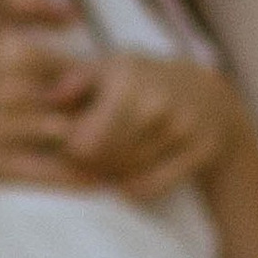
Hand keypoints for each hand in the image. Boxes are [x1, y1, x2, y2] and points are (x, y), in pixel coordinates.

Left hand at [56, 56, 257, 201]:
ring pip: (126, 176)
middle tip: (84, 161)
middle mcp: (156, 104)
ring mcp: (181, 129)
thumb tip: (49, 99)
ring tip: (104, 165)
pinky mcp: (199, 151)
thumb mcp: (109, 67)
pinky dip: (132, 190)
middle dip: (88, 165)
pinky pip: (151, 188)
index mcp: (128, 81)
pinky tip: (125, 179)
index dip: (70, 149)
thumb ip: (74, 80)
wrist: (208, 94)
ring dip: (109, 177)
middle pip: (103, 161)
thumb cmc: (143, 80)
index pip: (84, 141)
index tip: (68, 146)